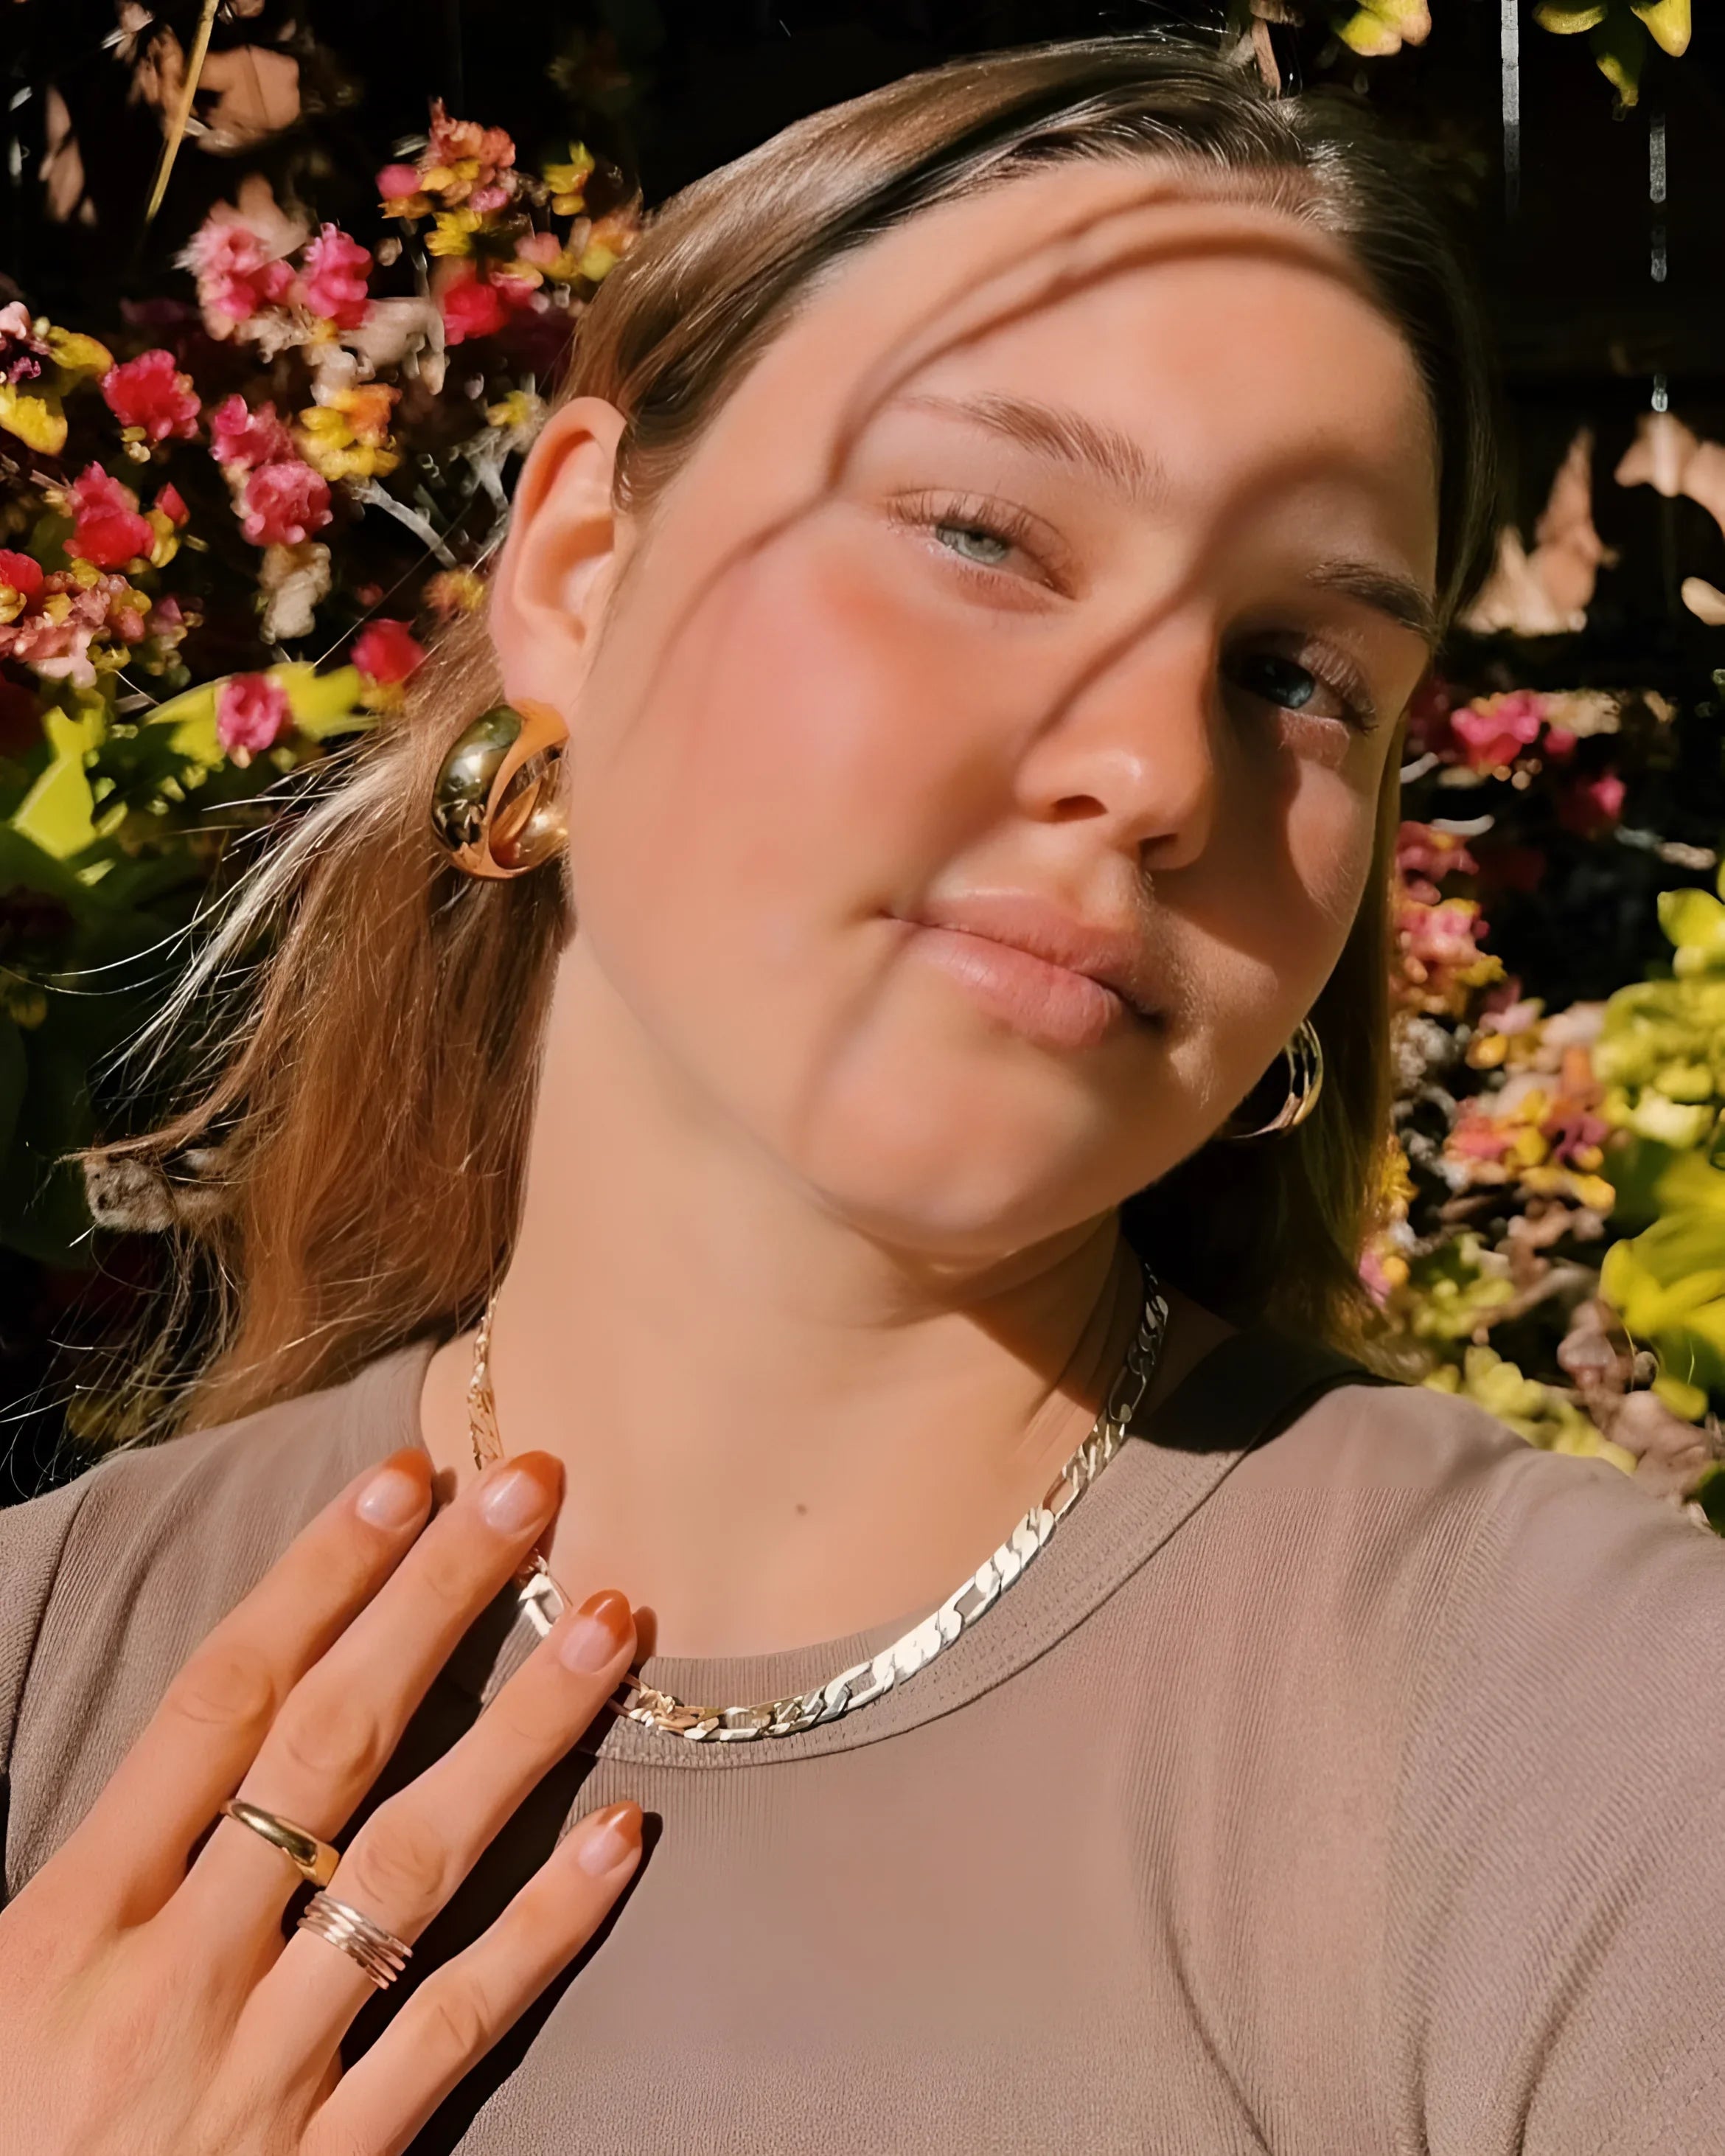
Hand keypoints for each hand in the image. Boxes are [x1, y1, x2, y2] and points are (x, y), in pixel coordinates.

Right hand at [0, 1446, 641, 2155]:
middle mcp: (176, 1976)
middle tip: (530, 1486)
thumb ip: (103, 1852)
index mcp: (75, 1920)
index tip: (402, 1479)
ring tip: (609, 1620)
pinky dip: (543, 1929)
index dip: (316, 1577)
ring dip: (521, 1731)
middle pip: (330, 1744)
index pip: (218, 1701)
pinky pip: (452, 2027)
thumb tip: (207, 1722)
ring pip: (415, 1864)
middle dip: (435, 1601)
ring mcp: (261, 2072)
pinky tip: (621, 1835)